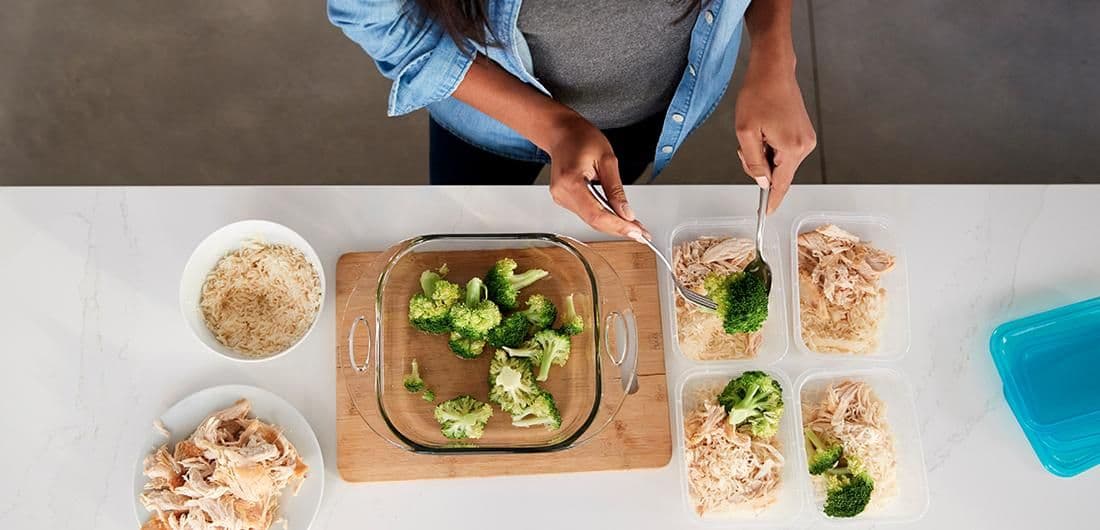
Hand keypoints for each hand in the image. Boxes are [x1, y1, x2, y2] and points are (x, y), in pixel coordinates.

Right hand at [546, 115, 650, 239]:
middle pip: (593, 221)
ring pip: (591, 221)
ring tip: (635, 227)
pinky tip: (618, 219)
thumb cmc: (581, 138)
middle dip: (620, 229)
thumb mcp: (607, 159)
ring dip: (613, 225)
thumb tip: (626, 213)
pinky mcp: (564, 199)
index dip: (618, 226)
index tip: (636, 232)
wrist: (562, 133)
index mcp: (571, 181)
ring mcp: (561, 198)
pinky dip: (604, 218)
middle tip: (642, 234)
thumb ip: (616, 189)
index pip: (596, 214)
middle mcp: (562, 193)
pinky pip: (587, 214)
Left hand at [734, 59, 816, 212]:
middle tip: (747, 145)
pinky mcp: (804, 133)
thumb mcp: (746, 132)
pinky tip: (765, 130)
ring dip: (763, 155)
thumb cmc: (758, 94)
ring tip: (757, 131)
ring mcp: (806, 139)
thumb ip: (753, 162)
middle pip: (779, 174)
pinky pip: (784, 152)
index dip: (772, 201)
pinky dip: (771, 148)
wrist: (773, 70)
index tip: (766, 214)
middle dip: (759, 167)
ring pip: (780, 163)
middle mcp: (804, 146)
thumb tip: (762, 183)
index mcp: (791, 148)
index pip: (781, 184)